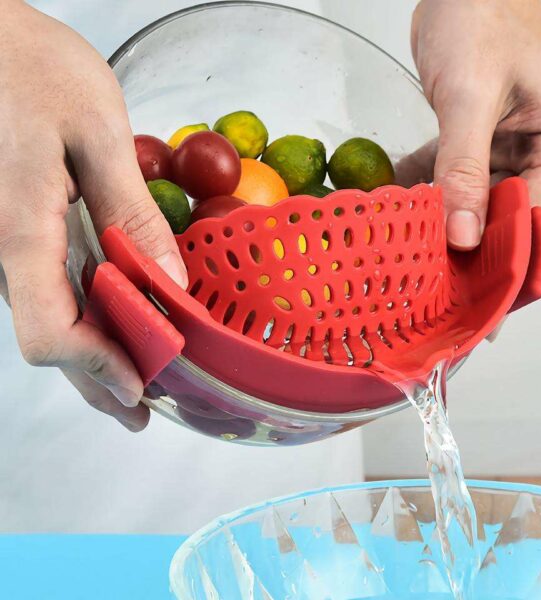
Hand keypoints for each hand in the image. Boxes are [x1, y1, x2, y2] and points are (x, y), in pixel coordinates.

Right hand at [0, 2, 187, 429]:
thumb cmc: (26, 66)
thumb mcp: (94, 133)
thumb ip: (129, 211)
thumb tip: (166, 281)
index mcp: (19, 230)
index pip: (49, 331)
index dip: (97, 367)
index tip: (143, 387)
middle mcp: (2, 248)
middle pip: (51, 338)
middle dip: (100, 377)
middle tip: (141, 410)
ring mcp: (4, 241)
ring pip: (49, 317)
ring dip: (95, 352)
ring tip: (136, 379)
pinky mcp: (14, 227)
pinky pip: (47, 287)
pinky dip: (85, 315)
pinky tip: (113, 322)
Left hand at [403, 0, 540, 249]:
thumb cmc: (480, 13)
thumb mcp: (470, 97)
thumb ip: (464, 168)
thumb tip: (463, 234)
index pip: (533, 214)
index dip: (499, 251)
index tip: (464, 283)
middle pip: (503, 212)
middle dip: (464, 238)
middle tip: (425, 268)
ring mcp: (510, 145)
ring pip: (474, 199)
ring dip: (441, 214)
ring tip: (407, 238)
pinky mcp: (479, 139)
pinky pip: (453, 175)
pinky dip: (427, 186)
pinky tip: (400, 200)